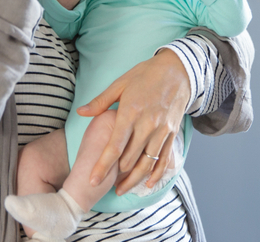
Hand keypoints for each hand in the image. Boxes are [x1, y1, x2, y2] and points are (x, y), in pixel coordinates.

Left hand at [77, 50, 190, 193]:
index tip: (92, 180)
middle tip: (103, 184)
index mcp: (130, 112)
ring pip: (147, 164)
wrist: (178, 70)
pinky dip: (156, 174)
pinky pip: (164, 159)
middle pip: (129, 159)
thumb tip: (81, 112)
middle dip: (115, 175)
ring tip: (121, 189)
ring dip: (133, 180)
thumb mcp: (121, 83)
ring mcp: (162, 131)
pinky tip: (147, 184)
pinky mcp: (172, 133)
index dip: (102, 166)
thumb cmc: (146, 75)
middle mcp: (147, 125)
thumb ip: (100, 101)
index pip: (114, 147)